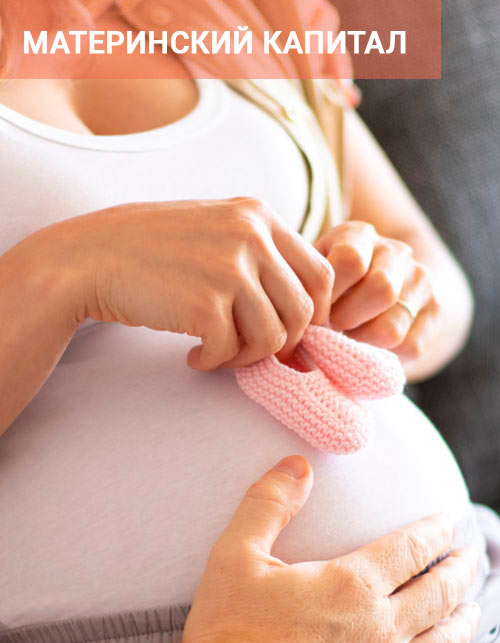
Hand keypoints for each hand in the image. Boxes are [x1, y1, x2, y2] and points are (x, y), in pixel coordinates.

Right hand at [62, 197, 332, 368]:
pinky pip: (231, 351)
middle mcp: (252, 236)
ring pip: (273, 338)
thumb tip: (306, 317)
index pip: (320, 274)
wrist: (92, 257)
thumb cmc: (154, 252)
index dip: (315, 315)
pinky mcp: (205, 303)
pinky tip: (192, 355)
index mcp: (259, 215)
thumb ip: (260, 258)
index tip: (291, 337)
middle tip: (249, 354)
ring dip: (246, 357)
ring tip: (216, 353)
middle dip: (281, 345)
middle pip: (302, 312)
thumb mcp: (216, 231)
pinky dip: (213, 362)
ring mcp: (230, 269)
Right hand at [183, 455, 479, 642]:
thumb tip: (299, 464)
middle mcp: (379, 630)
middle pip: (438, 593)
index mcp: (351, 585)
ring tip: (473, 607)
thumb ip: (269, 503)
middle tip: (472, 556)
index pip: (411, 549)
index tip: (449, 521)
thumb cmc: (226, 630)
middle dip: (460, 569)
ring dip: (464, 620)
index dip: (435, 531)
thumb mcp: (236, 553)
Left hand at [316, 221, 441, 360]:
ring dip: (364, 340)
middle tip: (334, 325)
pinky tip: (373, 342)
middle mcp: (396, 251)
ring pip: (393, 327)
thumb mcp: (312, 276)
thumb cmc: (330, 288)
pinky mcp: (437, 309)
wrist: (379, 291)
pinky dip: (386, 354)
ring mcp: (421, 278)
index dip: (329, 294)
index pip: (350, 260)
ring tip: (352, 335)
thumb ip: (305, 289)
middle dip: (348, 319)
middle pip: (381, 290)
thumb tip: (303, 323)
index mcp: (359, 235)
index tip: (316, 311)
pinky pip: (410, 346)